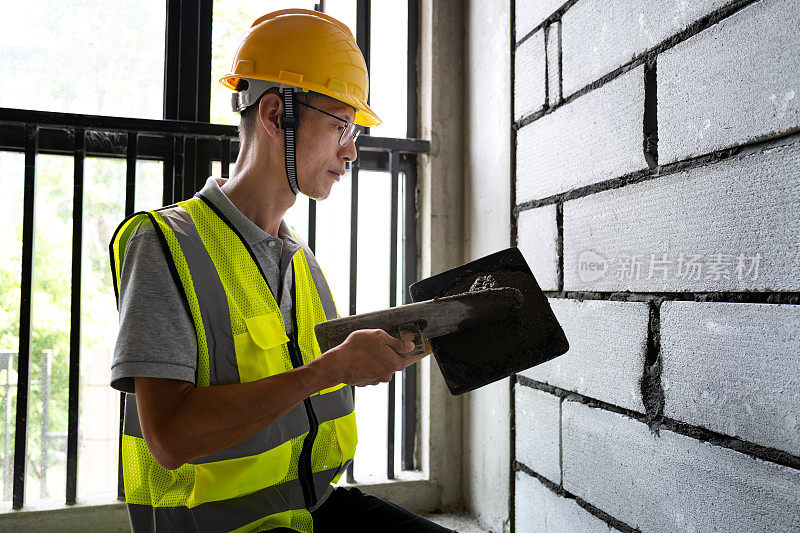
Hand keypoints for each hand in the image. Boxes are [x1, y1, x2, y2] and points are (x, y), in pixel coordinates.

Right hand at [315, 329, 429, 386]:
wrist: (337, 363)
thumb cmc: (357, 348)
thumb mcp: (379, 337)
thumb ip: (396, 343)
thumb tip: (410, 346)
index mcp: (394, 363)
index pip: (408, 358)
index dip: (410, 351)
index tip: (421, 348)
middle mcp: (387, 375)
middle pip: (393, 363)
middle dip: (388, 354)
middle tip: (378, 344)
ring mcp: (376, 380)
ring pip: (381, 367)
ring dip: (377, 360)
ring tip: (365, 350)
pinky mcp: (365, 382)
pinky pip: (371, 372)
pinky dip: (368, 366)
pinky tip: (360, 358)